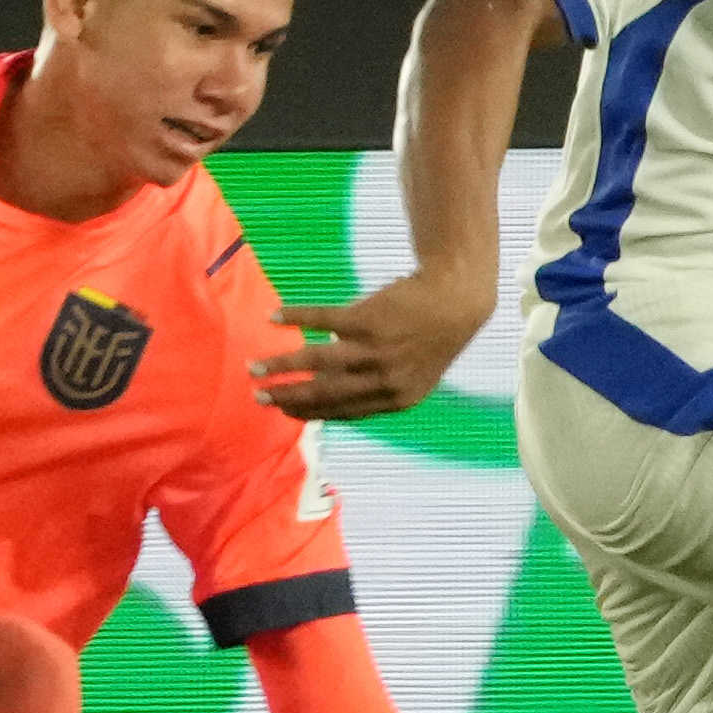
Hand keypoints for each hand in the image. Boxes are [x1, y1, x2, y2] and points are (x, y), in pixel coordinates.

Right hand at [246, 273, 489, 421]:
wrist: (457, 299)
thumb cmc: (431, 336)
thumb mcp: (413, 375)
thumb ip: (377, 390)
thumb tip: (333, 400)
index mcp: (395, 400)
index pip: (341, 412)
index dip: (307, 412)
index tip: (281, 410)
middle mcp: (383, 380)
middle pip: (324, 392)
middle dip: (286, 395)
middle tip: (258, 396)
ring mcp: (375, 349)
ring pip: (317, 362)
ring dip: (280, 365)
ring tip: (255, 366)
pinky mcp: (368, 318)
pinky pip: (322, 319)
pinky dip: (295, 317)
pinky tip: (274, 317)